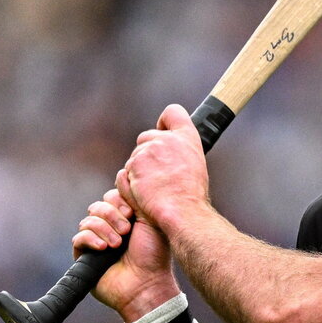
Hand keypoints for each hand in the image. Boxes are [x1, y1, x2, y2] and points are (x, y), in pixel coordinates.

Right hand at [72, 188, 178, 320]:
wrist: (148, 283)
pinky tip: (105, 248)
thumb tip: (124, 173)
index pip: (112, 197)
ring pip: (88, 220)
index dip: (118, 201)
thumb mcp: (150, 219)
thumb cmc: (155, 254)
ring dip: (105, 229)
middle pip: (98, 206)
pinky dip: (91, 239)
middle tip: (127, 230)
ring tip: (118, 243)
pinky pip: (78, 237)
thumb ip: (136, 197)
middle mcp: (110, 227)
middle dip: (112, 215)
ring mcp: (96, 241)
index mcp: (126, 217)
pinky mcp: (84, 256)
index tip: (131, 213)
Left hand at [117, 104, 209, 233]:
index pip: (173, 112)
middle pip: (147, 136)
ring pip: (135, 156)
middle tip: (158, 174)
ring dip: (140, 171)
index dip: (165, 121)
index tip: (163, 130)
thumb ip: (181, 151)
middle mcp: (167, 138)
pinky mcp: (134, 163)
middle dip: (147, 153)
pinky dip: (132, 183)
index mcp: (187, 137)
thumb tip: (170, 152)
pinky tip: (145, 193)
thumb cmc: (191, 194)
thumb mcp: (195, 164)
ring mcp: (149, 150)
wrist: (182, 210)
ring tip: (155, 188)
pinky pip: (126, 172)